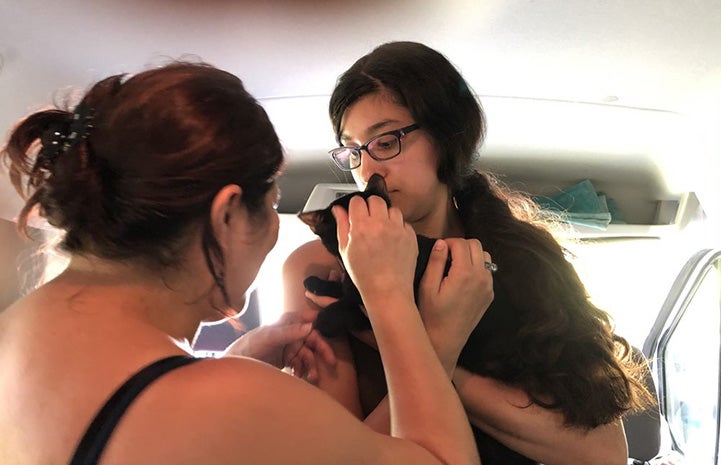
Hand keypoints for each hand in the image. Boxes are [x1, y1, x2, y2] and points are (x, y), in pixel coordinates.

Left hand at [223, 312, 335, 380]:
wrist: (235, 366)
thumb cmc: (249, 346)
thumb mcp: (268, 338)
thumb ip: (288, 332)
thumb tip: (310, 326)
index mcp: (288, 322)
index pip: (310, 318)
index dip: (322, 321)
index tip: (336, 326)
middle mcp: (291, 333)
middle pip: (313, 339)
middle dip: (322, 351)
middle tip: (331, 362)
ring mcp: (289, 347)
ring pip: (308, 355)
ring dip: (312, 366)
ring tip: (312, 378)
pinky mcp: (286, 361)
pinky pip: (301, 365)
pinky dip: (303, 372)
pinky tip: (300, 378)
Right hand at [332, 195, 416, 309]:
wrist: (387, 291)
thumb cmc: (364, 275)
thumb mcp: (345, 251)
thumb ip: (341, 226)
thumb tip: (338, 209)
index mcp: (361, 227)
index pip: (357, 201)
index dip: (355, 207)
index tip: (356, 214)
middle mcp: (380, 224)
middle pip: (376, 200)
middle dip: (370, 207)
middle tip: (368, 220)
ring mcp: (397, 229)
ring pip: (392, 209)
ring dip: (386, 216)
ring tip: (382, 230)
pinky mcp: (410, 236)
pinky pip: (404, 222)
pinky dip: (398, 227)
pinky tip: (392, 240)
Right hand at [417, 238, 493, 369]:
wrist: (445, 340)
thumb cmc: (431, 315)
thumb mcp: (427, 287)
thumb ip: (435, 262)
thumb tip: (441, 243)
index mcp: (464, 274)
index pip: (461, 243)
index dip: (448, 242)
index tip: (438, 250)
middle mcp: (481, 277)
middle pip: (476, 245)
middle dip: (460, 245)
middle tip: (446, 256)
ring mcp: (488, 287)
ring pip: (485, 256)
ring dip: (471, 255)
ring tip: (455, 265)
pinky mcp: (489, 295)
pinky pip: (487, 271)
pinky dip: (477, 267)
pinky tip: (462, 278)